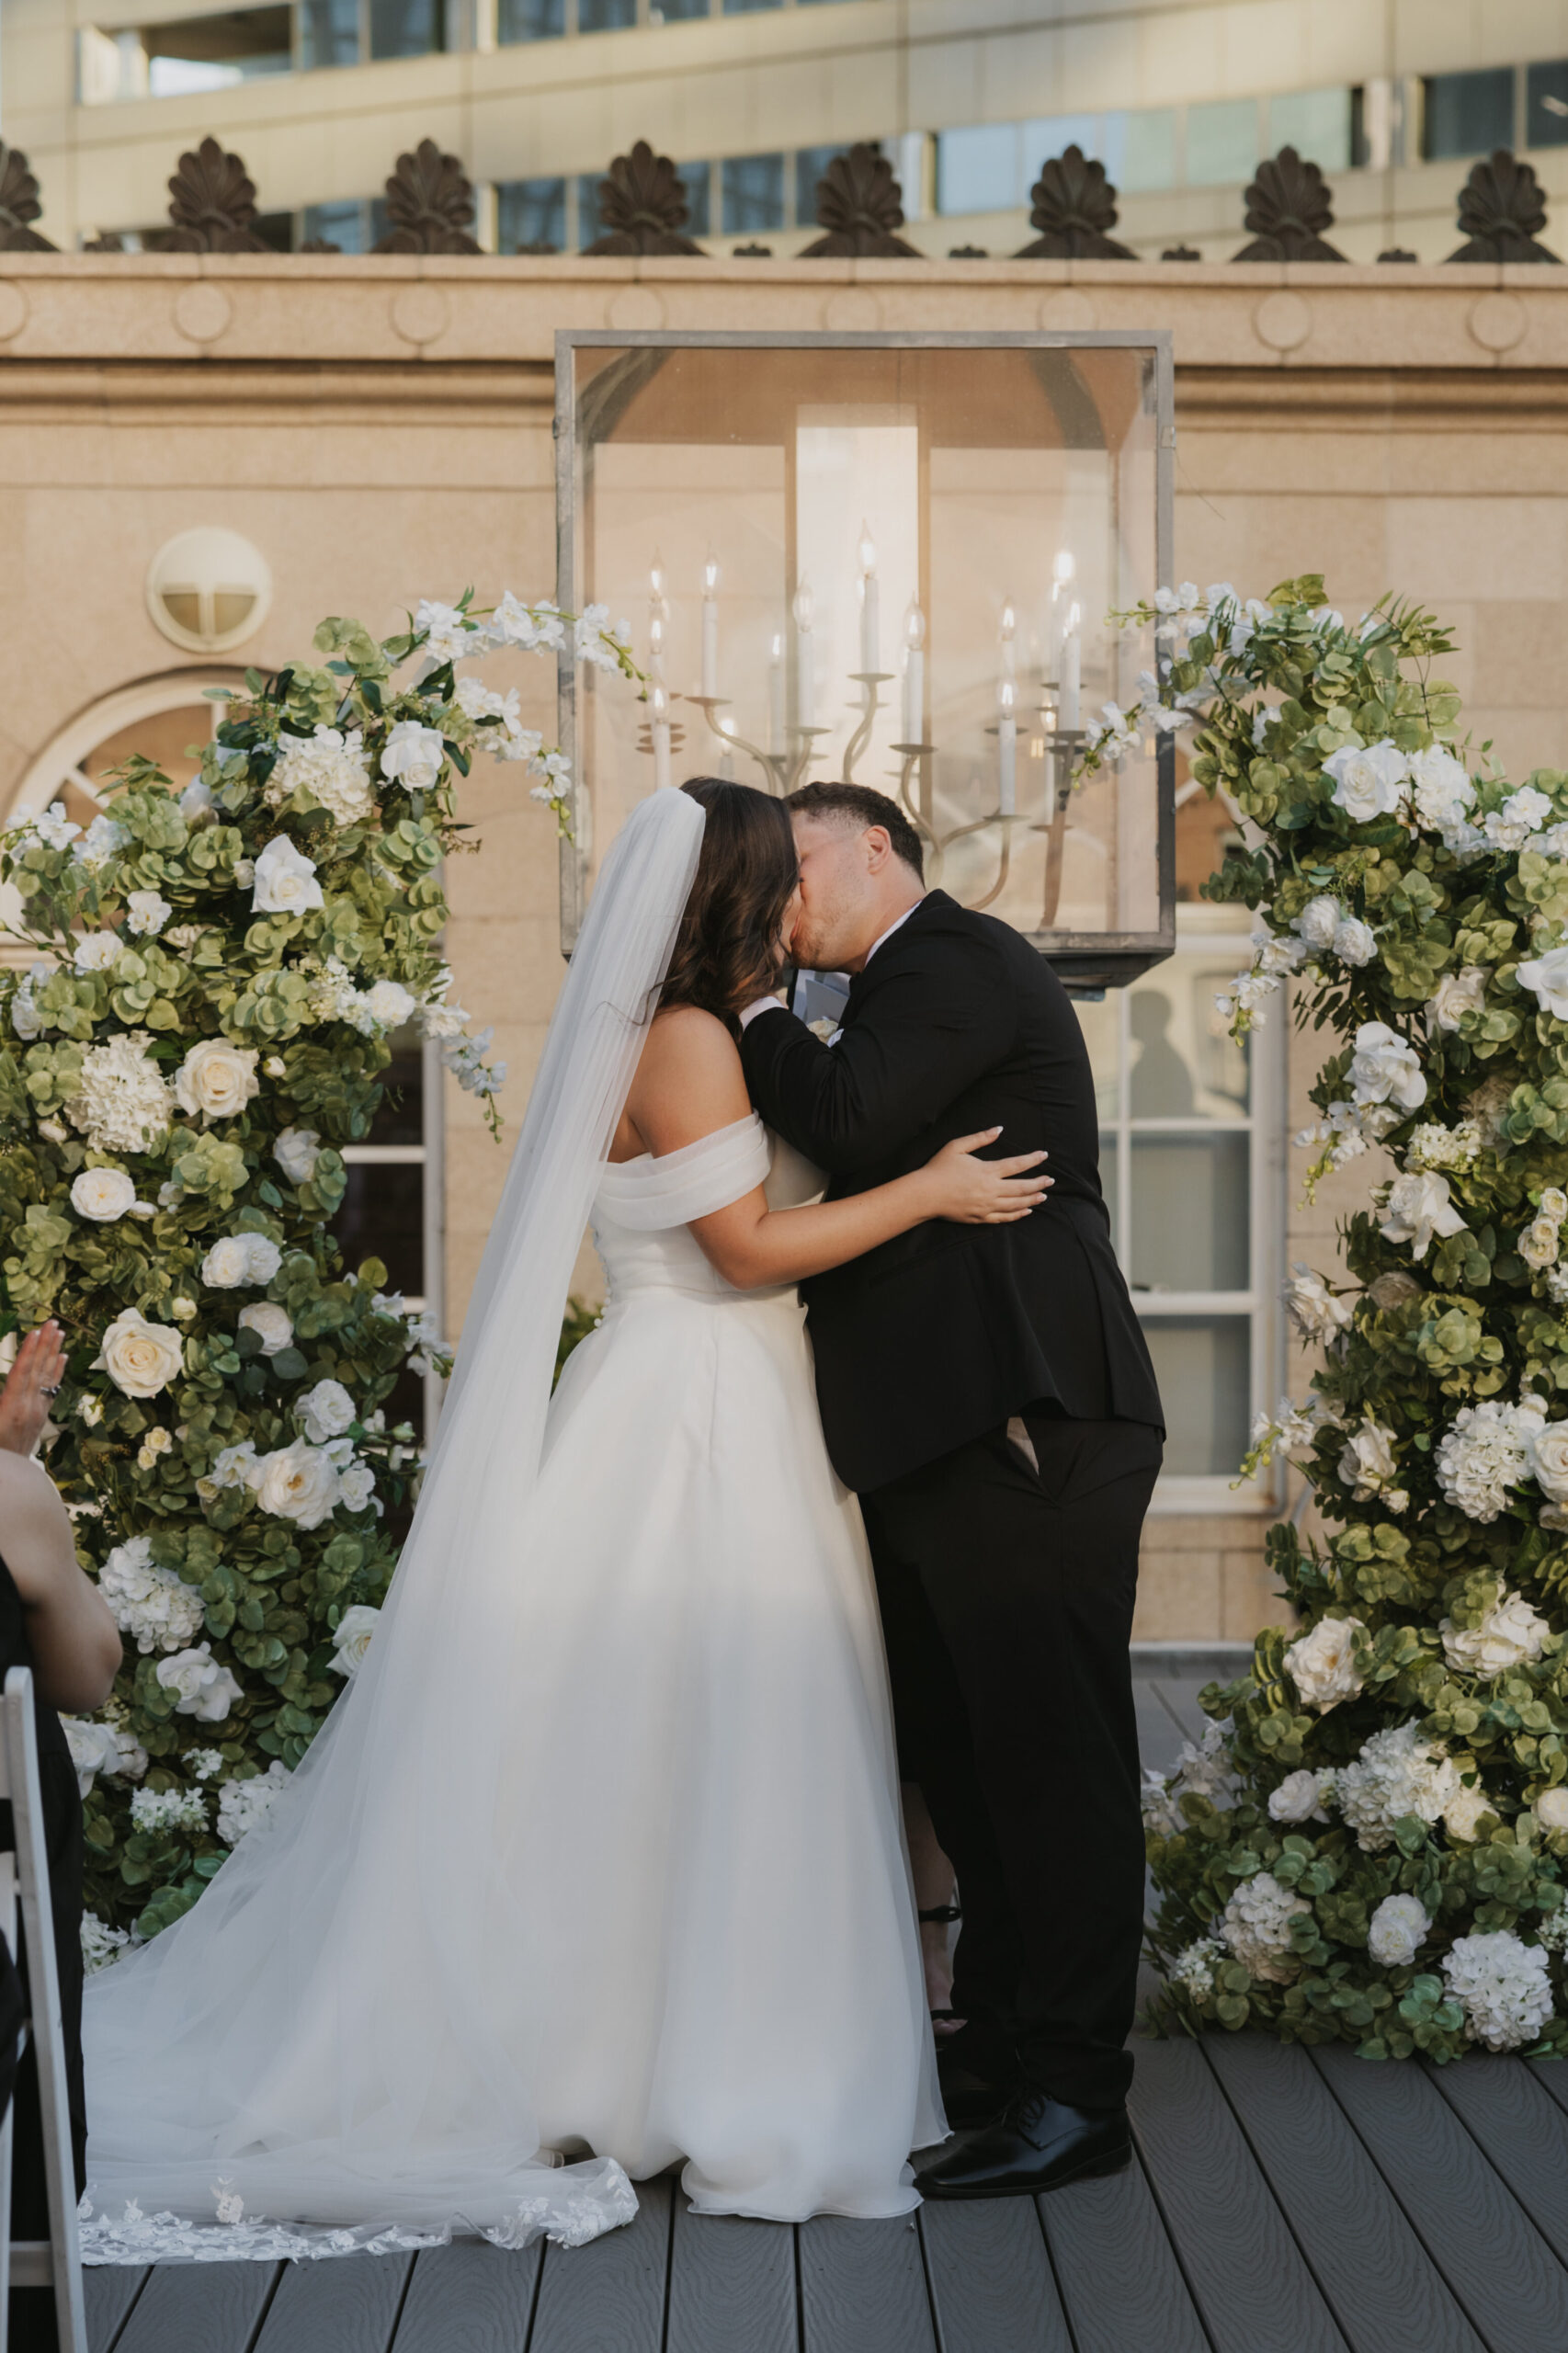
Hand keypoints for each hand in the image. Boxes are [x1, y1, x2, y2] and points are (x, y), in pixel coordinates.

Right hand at [0, 1321, 65, 1455]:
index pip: (22, 1373)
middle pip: (38, 1370)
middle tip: (53, 1322)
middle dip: (45, 1344)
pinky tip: (62, 1359)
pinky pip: (51, 1389)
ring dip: (53, 1353)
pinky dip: (57, 1372)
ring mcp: (37, 1413)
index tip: (35, 1331)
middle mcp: (28, 1408)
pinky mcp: (40, 1418)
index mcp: (10, 1408)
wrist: (6, 1476)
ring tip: (60, 1333)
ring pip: (47, 1377)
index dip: (28, 1351)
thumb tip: (11, 1379)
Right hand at [922, 1129, 1050, 1224]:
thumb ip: (980, 1138)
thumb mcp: (957, 1146)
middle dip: (1039, 1183)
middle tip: (1051, 1180)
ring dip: (1032, 1199)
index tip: (1044, 1155)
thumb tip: (999, 1129)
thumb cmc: (938, 1168)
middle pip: (1022, 1187)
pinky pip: (1004, 1218)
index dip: (1033, 1159)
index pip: (1017, 1164)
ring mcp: (986, 1206)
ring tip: (1043, 1196)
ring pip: (1016, 1204)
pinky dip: (1017, 1214)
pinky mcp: (980, 1217)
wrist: (924, 1194)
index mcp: (986, 1170)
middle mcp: (990, 1190)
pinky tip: (1026, 1211)